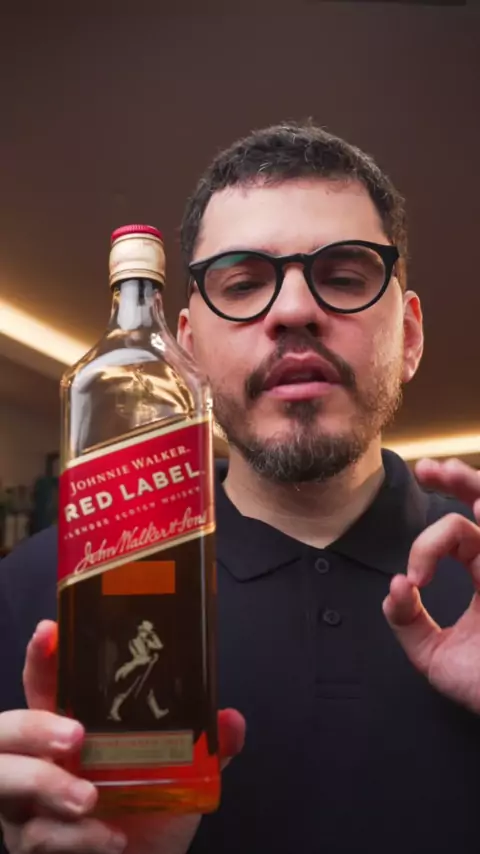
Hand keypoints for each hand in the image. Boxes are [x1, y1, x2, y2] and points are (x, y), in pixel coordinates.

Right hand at [0, 621, 244, 853]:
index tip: (50, 632)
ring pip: (7, 782)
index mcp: (66, 727)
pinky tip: (112, 838)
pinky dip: (79, 837)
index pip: (43, 683)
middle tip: (75, 735)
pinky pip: (40, 836)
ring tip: (89, 798)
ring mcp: (26, 804)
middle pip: (5, 731)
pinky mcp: (33, 844)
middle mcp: (37, 760)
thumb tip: (231, 722)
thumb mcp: (179, 772)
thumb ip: (206, 745)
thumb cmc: (147, 810)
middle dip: (32, 726)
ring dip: (48, 785)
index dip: (40, 657)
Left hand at [383, 457, 479, 712]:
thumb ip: (408, 622)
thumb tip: (394, 587)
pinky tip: (479, 507)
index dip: (429, 541)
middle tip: (429, 470)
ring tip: (447, 472)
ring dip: (474, 487)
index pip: (462, 533)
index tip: (414, 578)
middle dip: (459, 481)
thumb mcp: (436, 657)